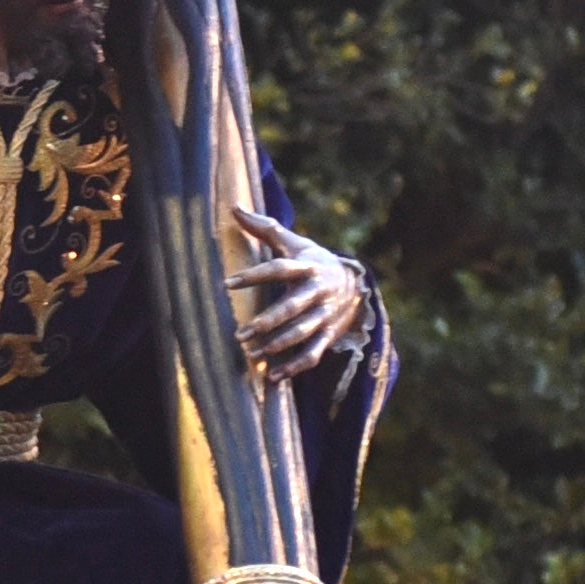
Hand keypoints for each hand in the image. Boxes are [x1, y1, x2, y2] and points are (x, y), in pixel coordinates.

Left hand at [224, 201, 369, 381]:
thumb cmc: (314, 260)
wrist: (356, 284)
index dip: (254, 276)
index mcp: (307, 266)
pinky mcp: (329, 334)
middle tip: (240, 334)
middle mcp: (317, 291)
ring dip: (278, 346)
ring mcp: (325, 314)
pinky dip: (295, 366)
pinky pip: (314, 353)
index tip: (228, 283)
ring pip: (302, 333)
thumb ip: (265, 228)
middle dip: (267, 322)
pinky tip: (274, 376)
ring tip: (252, 354)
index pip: (278, 269)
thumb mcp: (295, 243)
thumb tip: (233, 207)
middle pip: (292, 308)